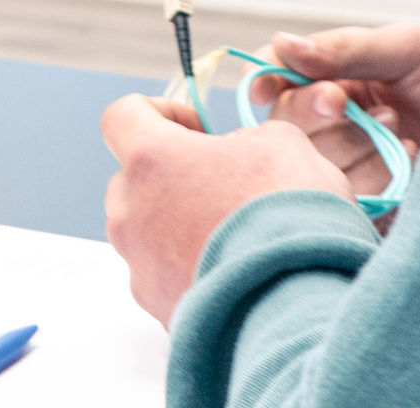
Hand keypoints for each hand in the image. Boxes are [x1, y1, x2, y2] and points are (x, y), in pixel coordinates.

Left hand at [102, 94, 350, 325]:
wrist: (296, 300)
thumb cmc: (286, 213)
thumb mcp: (282, 143)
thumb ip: (247, 137)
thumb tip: (239, 151)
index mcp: (151, 159)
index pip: (122, 115)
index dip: (162, 112)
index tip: (200, 130)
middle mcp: (131, 211)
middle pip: (132, 178)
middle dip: (173, 175)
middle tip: (224, 184)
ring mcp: (138, 265)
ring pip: (147, 229)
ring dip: (179, 223)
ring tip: (236, 233)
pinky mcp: (155, 306)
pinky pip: (163, 274)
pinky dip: (191, 266)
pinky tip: (236, 269)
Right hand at [248, 24, 419, 203]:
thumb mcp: (409, 48)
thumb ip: (346, 49)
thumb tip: (283, 45)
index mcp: (334, 83)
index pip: (276, 87)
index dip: (271, 88)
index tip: (292, 93)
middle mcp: (334, 130)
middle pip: (285, 133)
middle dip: (317, 117)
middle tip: (356, 105)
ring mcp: (351, 173)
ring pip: (312, 172)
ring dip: (354, 147)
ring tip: (402, 131)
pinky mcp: (372, 213)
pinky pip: (348, 207)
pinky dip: (376, 183)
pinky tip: (413, 163)